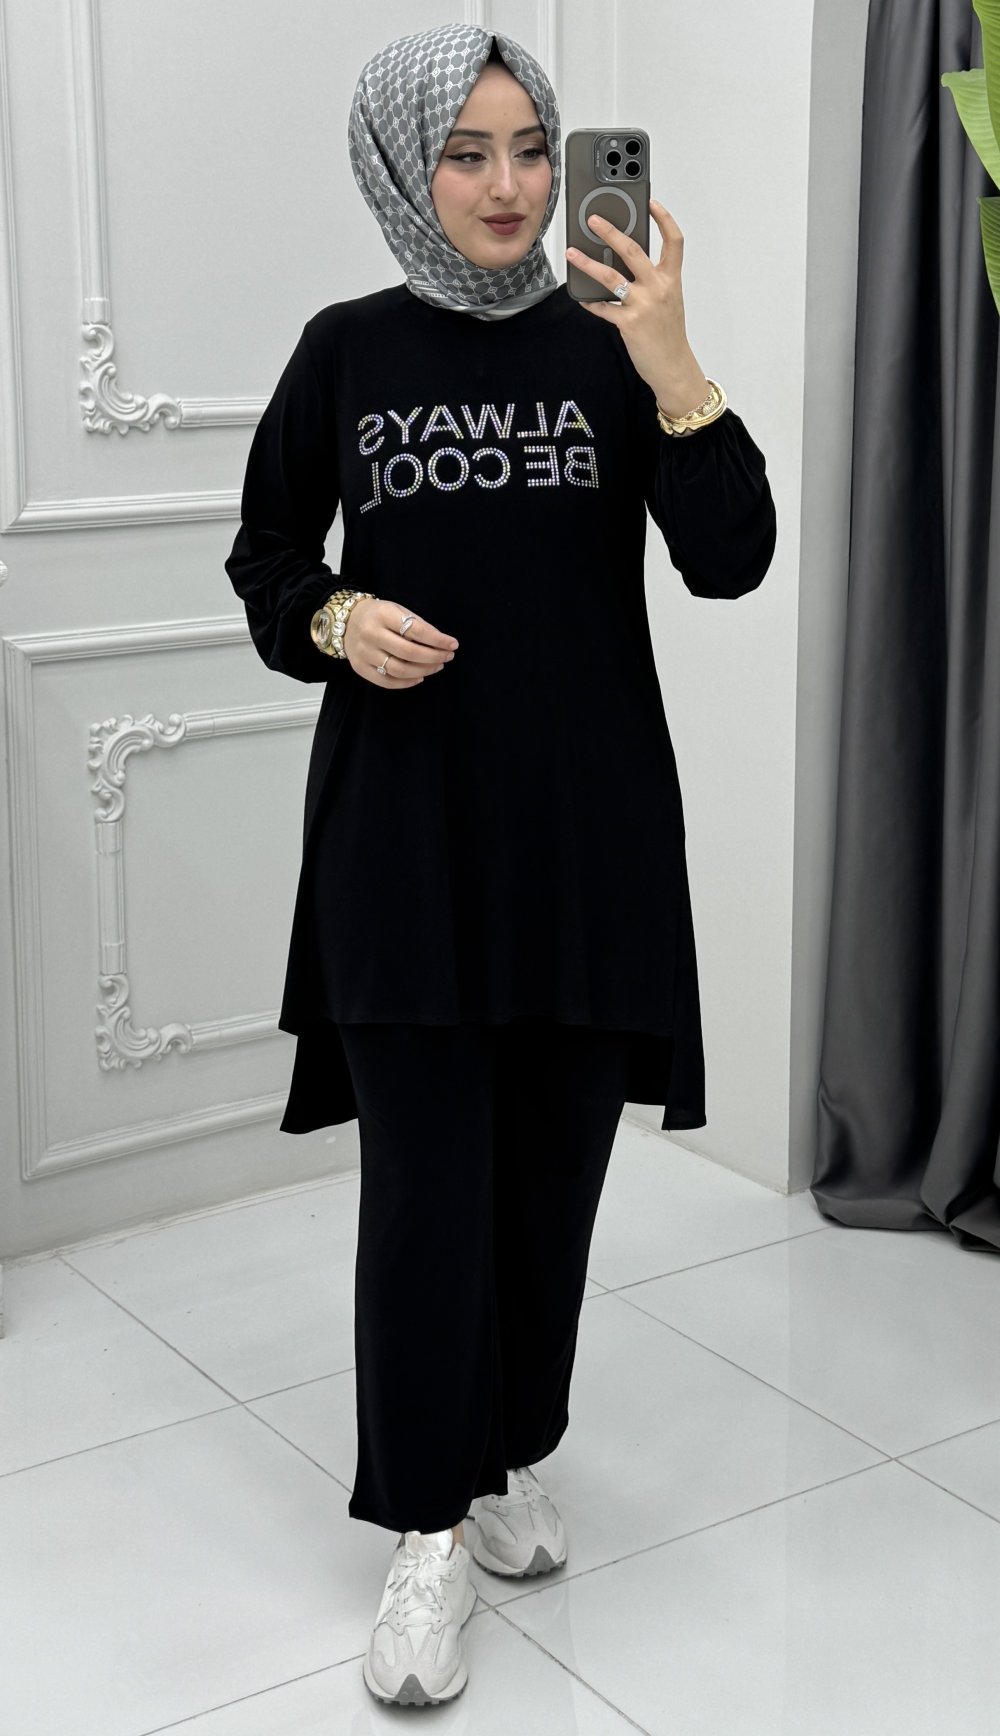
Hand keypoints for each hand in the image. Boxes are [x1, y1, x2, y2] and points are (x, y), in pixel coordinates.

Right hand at [344, 597, 458, 689]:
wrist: (346, 621)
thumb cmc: (378, 615)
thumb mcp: (397, 610)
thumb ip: (417, 625)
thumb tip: (442, 643)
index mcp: (383, 615)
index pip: (415, 630)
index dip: (437, 639)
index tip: (453, 644)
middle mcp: (371, 634)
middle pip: (408, 652)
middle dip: (433, 657)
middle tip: (447, 657)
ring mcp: (364, 653)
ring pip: (399, 669)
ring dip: (423, 671)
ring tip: (436, 667)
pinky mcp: (360, 668)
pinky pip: (386, 681)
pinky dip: (406, 683)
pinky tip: (419, 677)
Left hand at [566, 198, 707, 410]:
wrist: (673, 366)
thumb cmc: (669, 334)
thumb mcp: (668, 301)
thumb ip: (652, 280)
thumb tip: (624, 263)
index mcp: (671, 279)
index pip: (673, 241)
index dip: (663, 218)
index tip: (651, 202)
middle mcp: (658, 288)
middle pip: (633, 250)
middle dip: (611, 231)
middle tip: (593, 220)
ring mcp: (643, 305)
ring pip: (611, 277)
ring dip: (588, 263)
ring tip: (572, 253)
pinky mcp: (629, 323)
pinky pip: (603, 308)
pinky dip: (591, 302)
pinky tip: (582, 297)